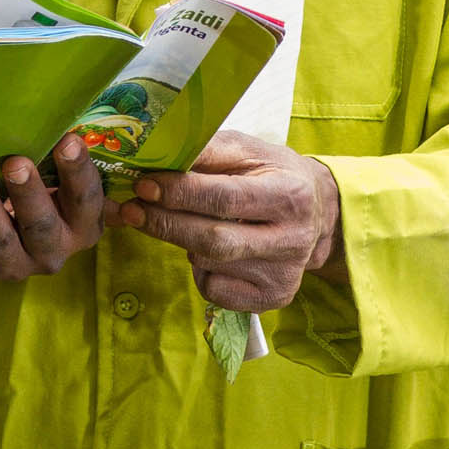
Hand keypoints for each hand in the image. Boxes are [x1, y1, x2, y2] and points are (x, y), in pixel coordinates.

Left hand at [0, 133, 105, 280]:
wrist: (9, 237)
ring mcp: (16, 266)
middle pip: (41, 225)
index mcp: (82, 225)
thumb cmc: (38, 194)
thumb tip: (57, 122)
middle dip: (28, 193)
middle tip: (15, 163)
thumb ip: (61, 158)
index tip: (68, 140)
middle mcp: (53, 252)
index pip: (85, 198)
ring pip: (1, 241)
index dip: (77, 170)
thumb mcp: (57, 180)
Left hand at [116, 130, 342, 311]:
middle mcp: (293, 239)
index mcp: (290, 194)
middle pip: (214, 240)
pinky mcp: (273, 298)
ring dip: (181, 243)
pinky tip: (209, 251)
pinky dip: (199, 269)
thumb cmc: (271, 174)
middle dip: (165, 223)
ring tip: (180, 222)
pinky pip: (215, 289)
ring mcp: (285, 274)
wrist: (317, 213)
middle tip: (131, 210)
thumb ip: (207, 151)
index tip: (143, 185)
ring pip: (209, 265)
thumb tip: (157, 157)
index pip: (224, 197)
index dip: (179, 193)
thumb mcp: (247, 150)